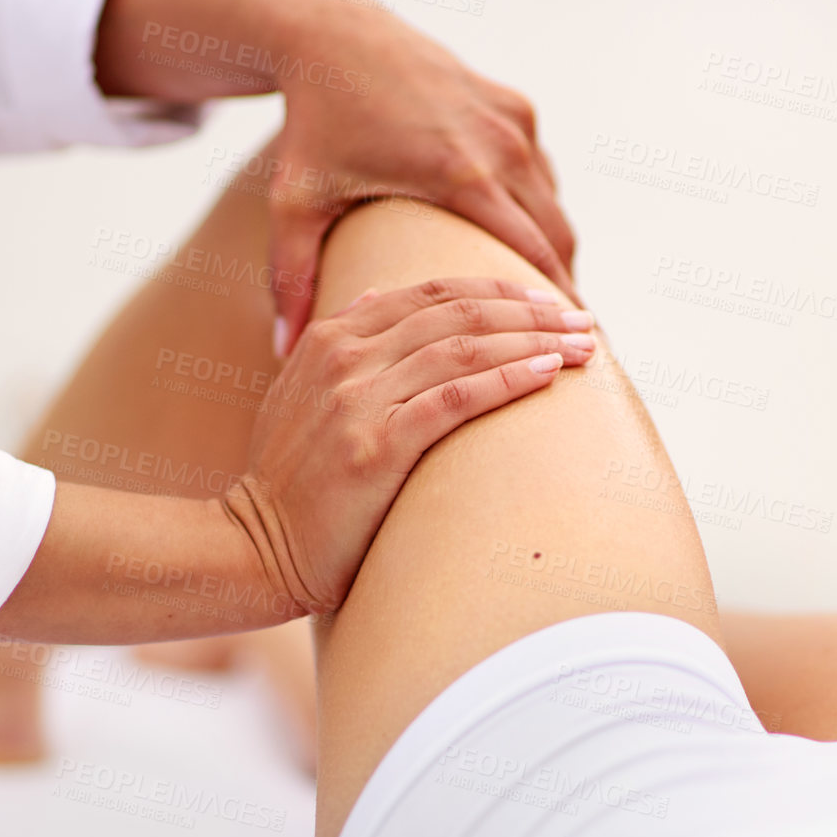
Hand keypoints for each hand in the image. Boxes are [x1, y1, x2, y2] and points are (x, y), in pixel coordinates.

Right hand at [223, 277, 594, 616]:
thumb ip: (342, 347)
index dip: (497, 289)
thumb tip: (377, 299)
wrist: (254, 547)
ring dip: (534, 341)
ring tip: (582, 347)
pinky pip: (457, 397)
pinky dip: (508, 380)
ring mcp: (358, 399)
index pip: (432, 291)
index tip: (546, 299)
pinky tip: (548, 375)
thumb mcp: (303, 395)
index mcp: (332, 336)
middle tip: (582, 319)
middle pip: (458, 312)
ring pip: (465, 348)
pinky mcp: (376, 446)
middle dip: (530, 311)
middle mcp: (345, 356)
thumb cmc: (291, 482)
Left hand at [264, 0, 576, 351]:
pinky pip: (544, 173)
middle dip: (563, 292)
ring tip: (543, 304)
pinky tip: (524, 248)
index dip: (554, 307)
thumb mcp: (294, 201)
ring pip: (555, 207)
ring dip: (555, 254)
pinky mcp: (515, 105)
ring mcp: (513, 121)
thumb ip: (290, 276)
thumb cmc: (313, 124)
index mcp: (461, 176)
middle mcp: (500, 146)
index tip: (570, 350)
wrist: (334, 35)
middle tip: (562, 343)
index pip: (531, 258)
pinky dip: (542, 212)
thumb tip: (283, 350)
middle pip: (557, 239)